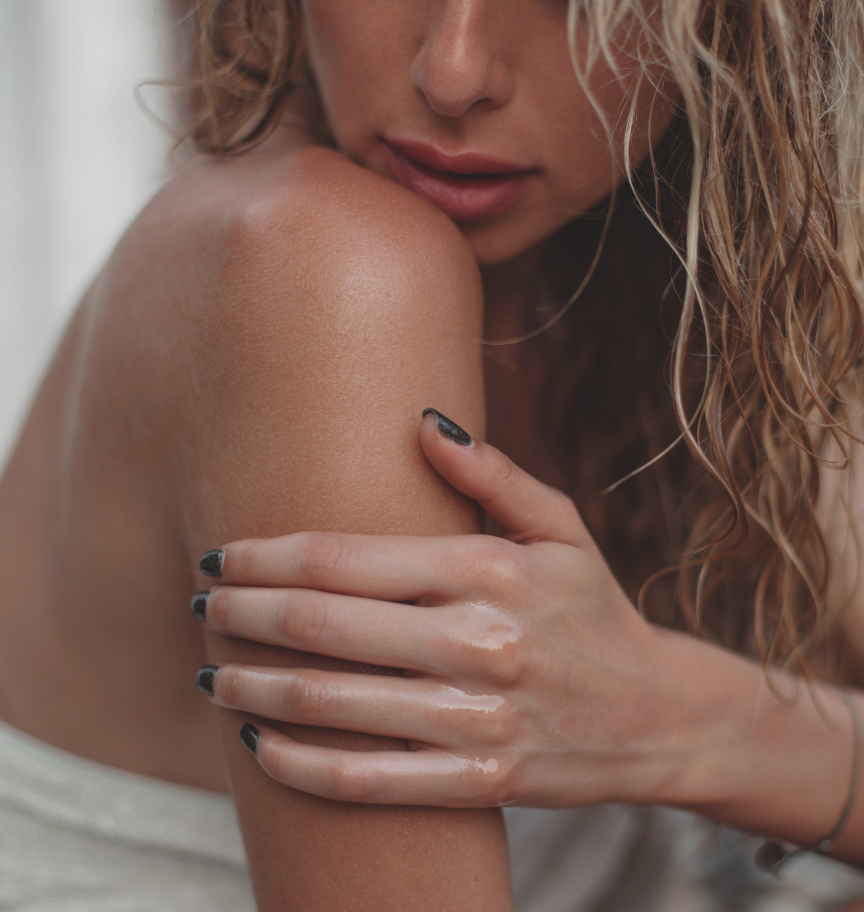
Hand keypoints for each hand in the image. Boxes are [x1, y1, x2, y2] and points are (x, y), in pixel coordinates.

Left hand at [194, 410, 691, 807]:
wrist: (661, 715)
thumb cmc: (594, 610)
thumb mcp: (560, 528)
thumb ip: (493, 475)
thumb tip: (423, 420)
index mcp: (489, 569)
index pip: (343, 556)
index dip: (265, 556)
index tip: (218, 557)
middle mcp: (479, 641)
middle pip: (322, 624)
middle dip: (242, 615)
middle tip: (201, 608)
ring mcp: (479, 717)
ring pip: (331, 704)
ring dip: (253, 688)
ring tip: (211, 674)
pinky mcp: (481, 780)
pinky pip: (367, 783)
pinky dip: (298, 768)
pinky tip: (258, 748)